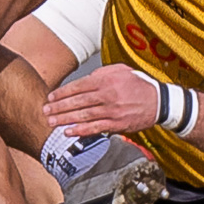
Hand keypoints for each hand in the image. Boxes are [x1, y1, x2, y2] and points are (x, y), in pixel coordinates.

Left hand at [43, 65, 161, 136]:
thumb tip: (84, 80)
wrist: (159, 102)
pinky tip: (69, 132)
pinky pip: (95, 128)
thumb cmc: (138, 85)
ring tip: (51, 122)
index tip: (50, 97)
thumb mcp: (121, 71)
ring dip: (65, 119)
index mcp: (107, 80)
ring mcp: (112, 111)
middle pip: (78, 101)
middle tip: (45, 111)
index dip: (62, 93)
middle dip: (59, 107)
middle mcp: (108, 95)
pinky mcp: (117, 124)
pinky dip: (81, 130)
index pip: (79, 86)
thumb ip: (101, 74)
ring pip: (84, 115)